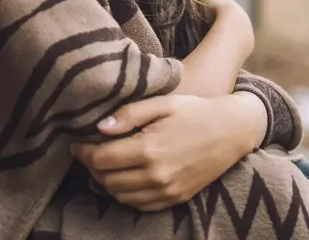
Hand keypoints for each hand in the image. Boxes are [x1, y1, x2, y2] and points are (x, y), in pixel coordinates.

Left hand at [70, 93, 266, 210]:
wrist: (232, 130)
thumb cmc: (195, 111)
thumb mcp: (162, 103)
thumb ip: (129, 114)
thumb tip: (99, 128)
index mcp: (149, 149)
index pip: (101, 159)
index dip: (83, 151)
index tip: (77, 143)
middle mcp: (156, 175)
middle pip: (107, 180)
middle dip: (92, 167)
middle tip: (90, 152)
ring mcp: (167, 190)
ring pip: (120, 196)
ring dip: (107, 182)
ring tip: (106, 165)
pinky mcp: (175, 198)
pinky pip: (139, 205)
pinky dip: (126, 195)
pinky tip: (126, 178)